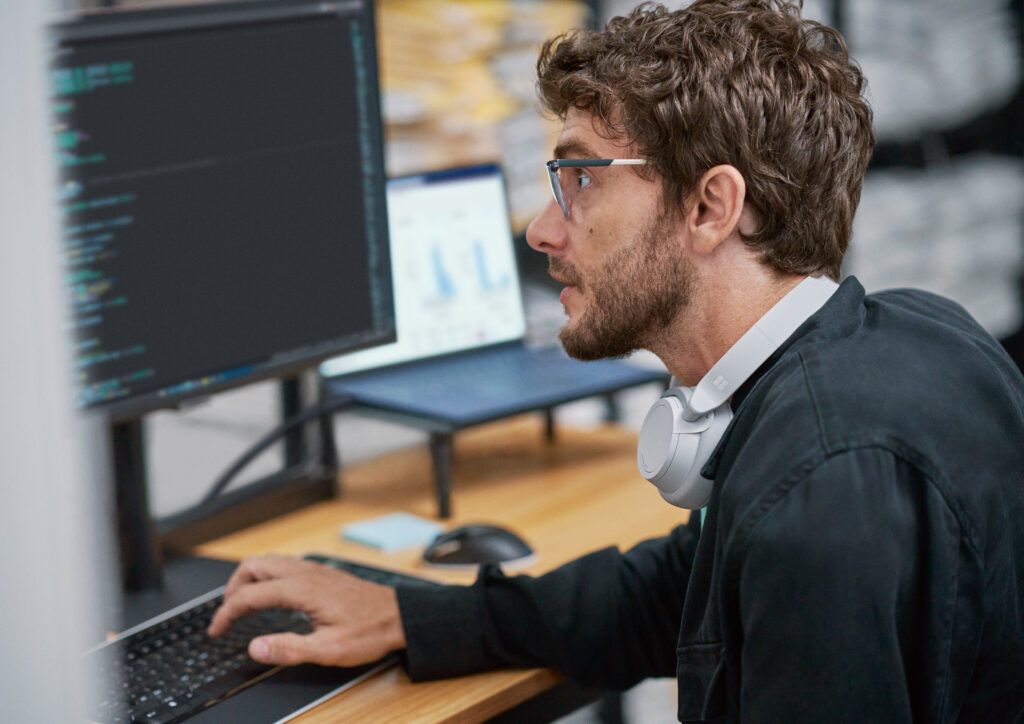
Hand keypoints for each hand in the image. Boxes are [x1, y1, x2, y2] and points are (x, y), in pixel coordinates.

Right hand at [207, 554, 406, 666]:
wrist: (400, 616)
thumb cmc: (370, 630)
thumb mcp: (329, 649)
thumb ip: (290, 649)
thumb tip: (255, 647)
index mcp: (302, 589)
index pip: (250, 595)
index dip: (227, 613)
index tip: (216, 630)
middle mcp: (306, 573)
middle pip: (254, 566)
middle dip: (233, 587)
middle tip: (226, 614)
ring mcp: (314, 570)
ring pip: (270, 561)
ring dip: (249, 578)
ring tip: (241, 604)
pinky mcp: (322, 573)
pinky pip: (284, 564)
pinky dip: (266, 575)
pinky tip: (271, 594)